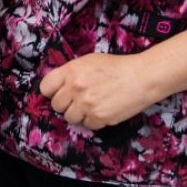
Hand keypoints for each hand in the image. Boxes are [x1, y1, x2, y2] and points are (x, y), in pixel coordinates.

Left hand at [38, 52, 155, 129]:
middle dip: (65, 104)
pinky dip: (93, 120)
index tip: (58, 93)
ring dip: (78, 114)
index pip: (45, 87)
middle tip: (78, 100)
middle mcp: (75, 88)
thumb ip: (71, 72)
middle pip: (56, 105)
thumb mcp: (88, 61)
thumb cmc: (116, 67)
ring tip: (91, 105)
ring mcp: (86, 104)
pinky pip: (87, 125)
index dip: (51, 92)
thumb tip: (58, 86)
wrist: (141, 77)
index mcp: (71, 71)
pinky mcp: (98, 118)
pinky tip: (102, 110)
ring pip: (69, 118)